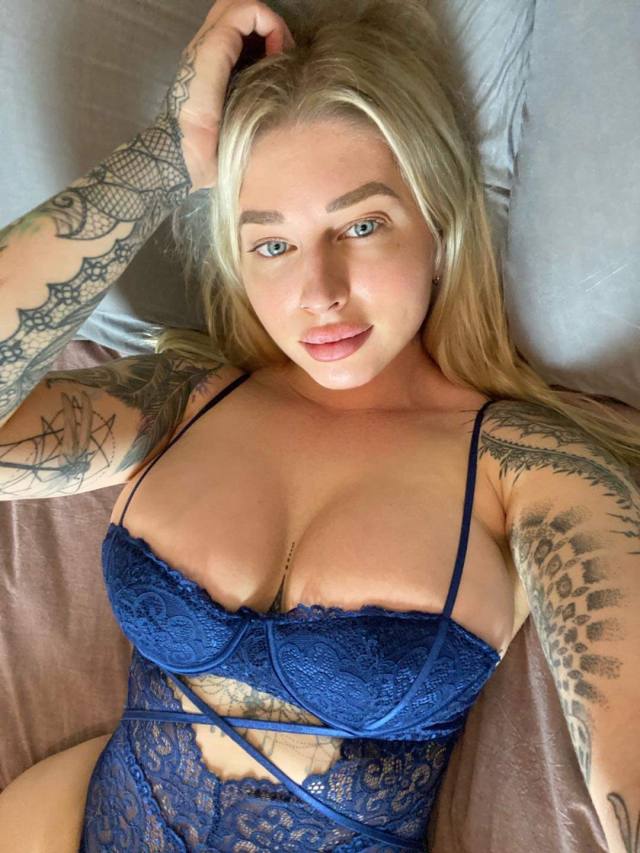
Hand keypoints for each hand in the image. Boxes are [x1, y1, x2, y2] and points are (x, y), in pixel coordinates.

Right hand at [153, 0, 295, 192]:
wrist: (186, 159)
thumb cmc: (213, 152)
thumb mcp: (239, 122)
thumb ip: (252, 101)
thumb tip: (285, 95)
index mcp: (211, 64)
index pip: (237, 25)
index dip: (265, 33)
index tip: (282, 63)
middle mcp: (205, 48)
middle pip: (237, 9)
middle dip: (267, 22)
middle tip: (283, 51)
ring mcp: (206, 45)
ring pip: (241, 5)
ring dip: (270, 22)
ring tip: (281, 51)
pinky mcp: (213, 47)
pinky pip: (246, 12)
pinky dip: (268, 23)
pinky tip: (277, 52)